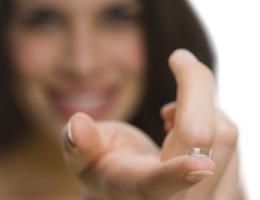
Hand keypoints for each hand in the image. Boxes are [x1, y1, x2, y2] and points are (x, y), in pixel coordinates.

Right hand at [60, 49, 237, 199]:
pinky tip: (185, 131)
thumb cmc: (108, 169)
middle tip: (179, 59)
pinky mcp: (226, 187)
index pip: (156, 186)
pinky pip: (231, 139)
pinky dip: (211, 120)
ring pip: (225, 136)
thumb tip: (77, 124)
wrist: (134, 188)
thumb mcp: (84, 160)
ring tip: (171, 115)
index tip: (200, 165)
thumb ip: (78, 145)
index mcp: (136, 192)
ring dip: (200, 107)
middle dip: (195, 89)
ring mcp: (208, 198)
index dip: (176, 175)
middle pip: (204, 140)